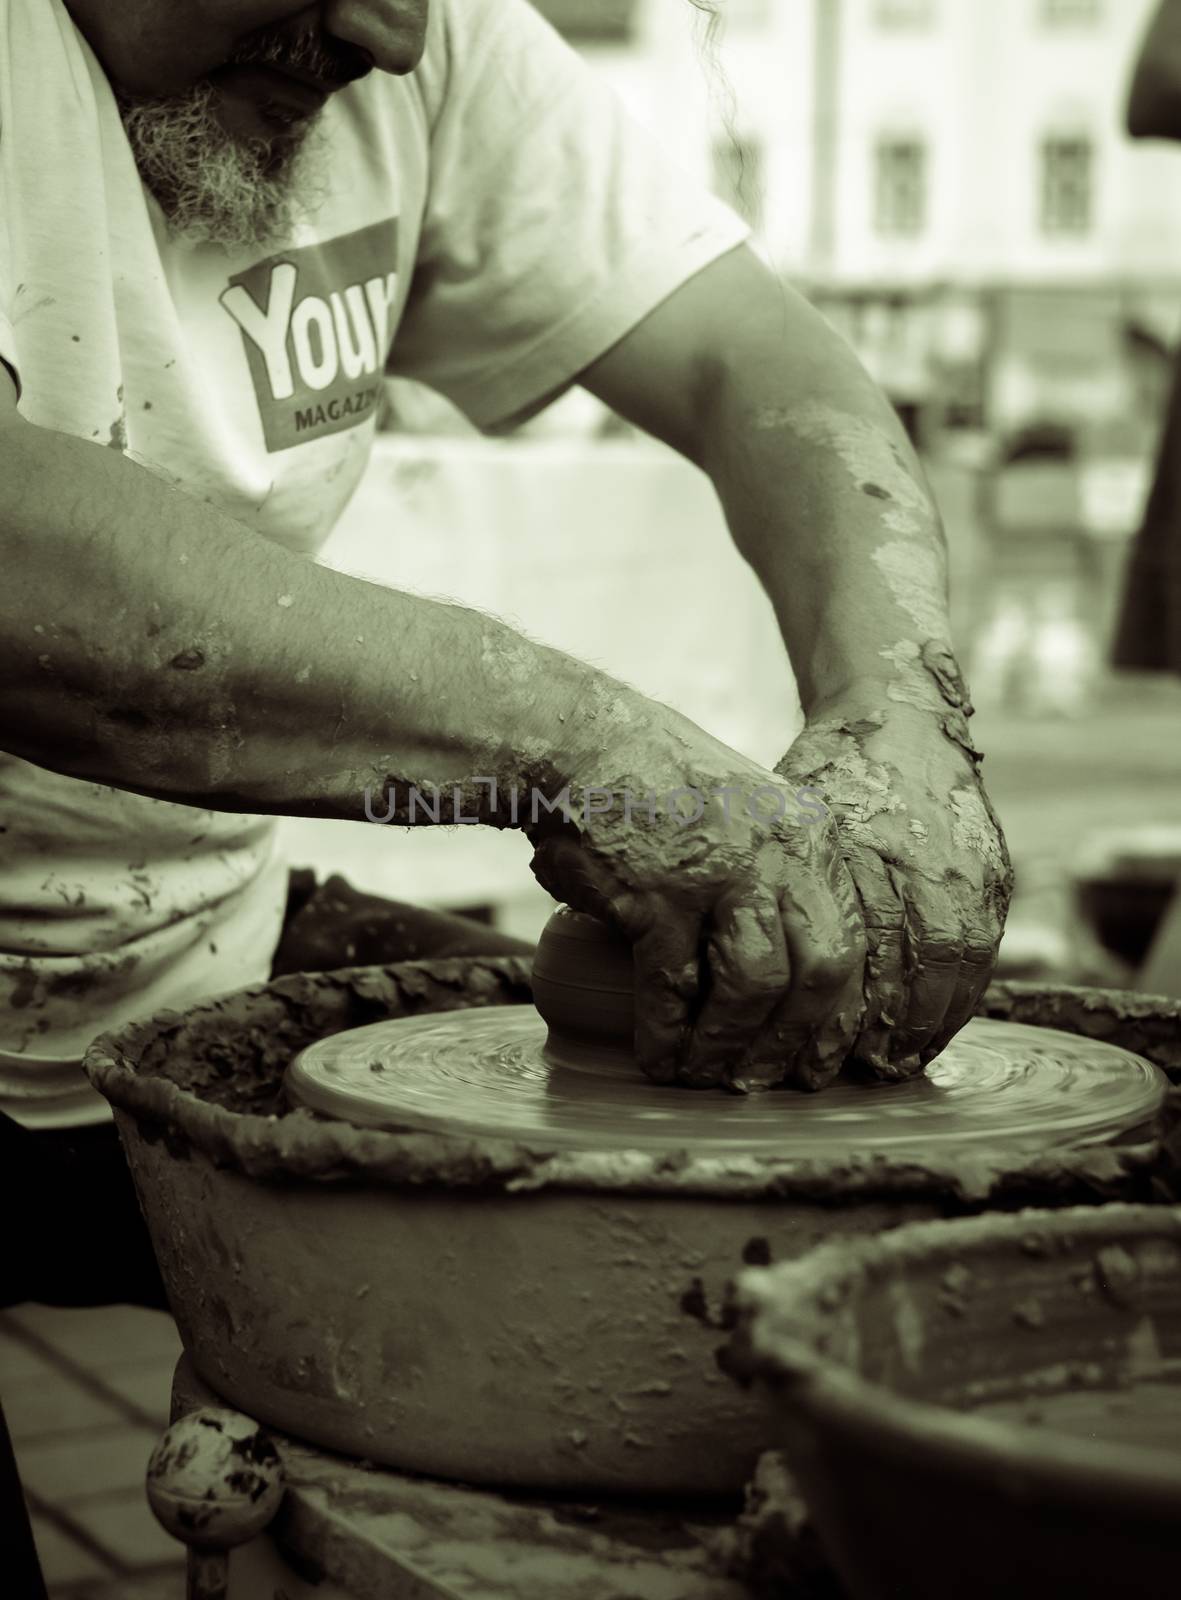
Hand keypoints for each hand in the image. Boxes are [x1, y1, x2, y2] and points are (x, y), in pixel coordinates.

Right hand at [526, 696, 865, 1089]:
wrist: (581, 745)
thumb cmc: (658, 791)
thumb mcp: (746, 819)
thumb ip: (777, 880)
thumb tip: (787, 980)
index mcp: (812, 839)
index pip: (856, 944)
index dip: (842, 1017)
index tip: (821, 1061)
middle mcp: (780, 853)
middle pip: (822, 971)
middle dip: (797, 1042)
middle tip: (768, 1083)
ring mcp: (721, 871)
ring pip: (757, 985)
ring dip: (731, 1046)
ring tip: (706, 1076)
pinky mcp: (658, 893)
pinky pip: (674, 986)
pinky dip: (667, 1035)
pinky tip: (658, 1060)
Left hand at [775, 694, 1011, 1078]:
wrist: (899, 715)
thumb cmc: (825, 774)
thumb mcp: (786, 814)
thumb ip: (768, 876)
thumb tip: (710, 953)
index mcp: (856, 839)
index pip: (850, 940)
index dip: (826, 1002)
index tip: (798, 1044)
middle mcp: (915, 854)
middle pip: (900, 961)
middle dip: (873, 1027)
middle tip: (840, 1073)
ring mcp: (964, 864)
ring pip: (949, 966)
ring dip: (921, 1027)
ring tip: (888, 1068)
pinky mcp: (994, 873)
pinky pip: (982, 951)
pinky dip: (957, 1002)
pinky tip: (929, 1035)